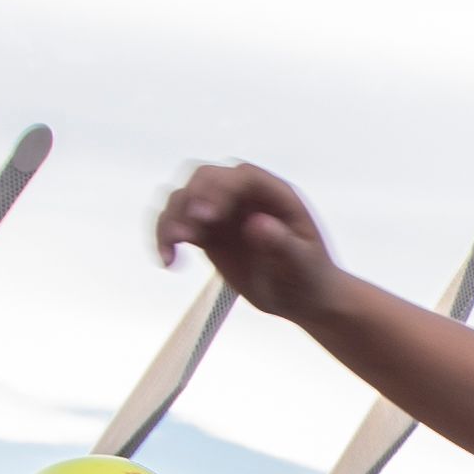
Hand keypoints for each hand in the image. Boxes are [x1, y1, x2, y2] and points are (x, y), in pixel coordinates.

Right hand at [154, 163, 349, 324]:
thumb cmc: (308, 277)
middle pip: (205, 178)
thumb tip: (257, 224)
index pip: (240, 178)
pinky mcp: (206, 231)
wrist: (300, 296)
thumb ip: (283, 243)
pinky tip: (168, 261)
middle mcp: (244, 195)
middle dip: (190, 200)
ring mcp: (222, 211)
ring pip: (184, 198)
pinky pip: (176, 223)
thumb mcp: (302, 264)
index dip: (219, 190)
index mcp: (273, 194)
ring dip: (171, 219)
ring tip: (173, 249)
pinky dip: (165, 237)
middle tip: (185, 234)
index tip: (206, 217)